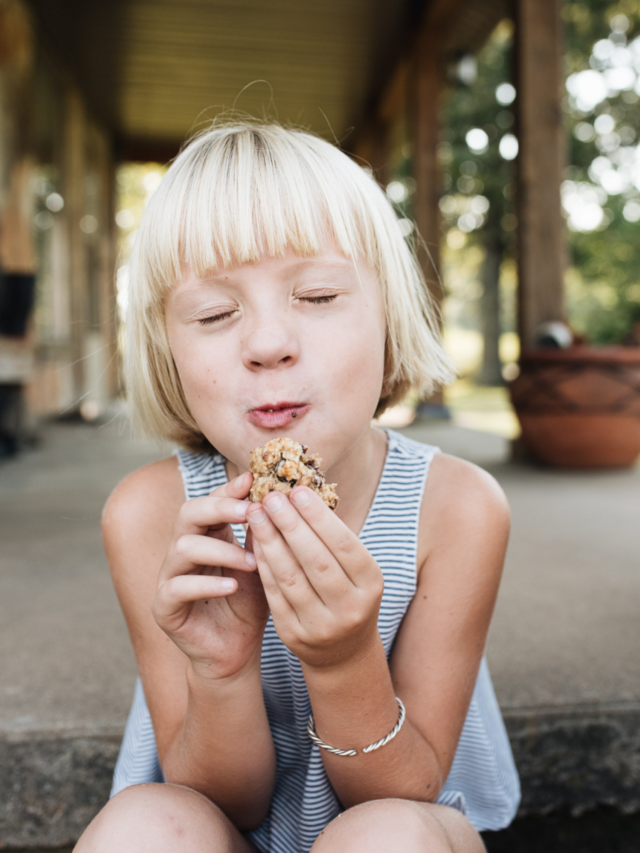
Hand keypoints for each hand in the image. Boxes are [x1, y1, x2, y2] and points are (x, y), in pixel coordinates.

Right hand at [152, 472, 269, 679]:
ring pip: (183, 546)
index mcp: (207, 534)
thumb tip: (279, 497)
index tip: (253, 480)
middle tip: (250, 511)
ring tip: (252, 562)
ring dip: (221, 550)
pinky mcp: (163, 606)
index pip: (212, 501)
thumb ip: (262, 535)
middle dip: (220, 508)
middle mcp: (183, 549)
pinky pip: (177, 587)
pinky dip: (206, 584)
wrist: (239, 651)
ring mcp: (170, 576)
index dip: (230, 490)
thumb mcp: (262, 564)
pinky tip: (231, 586)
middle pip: (189, 512)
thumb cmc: (250, 603)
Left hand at [246, 488, 384, 669]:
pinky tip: (254, 541)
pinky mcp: (294, 635)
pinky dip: (263, 564)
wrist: (343, 651)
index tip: (297, 491)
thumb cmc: (347, 593)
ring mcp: (321, 625)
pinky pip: (274, 593)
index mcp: (371, 584)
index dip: (319, 517)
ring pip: (291, 577)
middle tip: (271, 497)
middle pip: (316, 560)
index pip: (344, 545)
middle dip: (291, 525)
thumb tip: (299, 494)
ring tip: (256, 513)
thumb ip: (332, 538)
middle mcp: (349, 608)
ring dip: (270, 541)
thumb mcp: (355, 569)